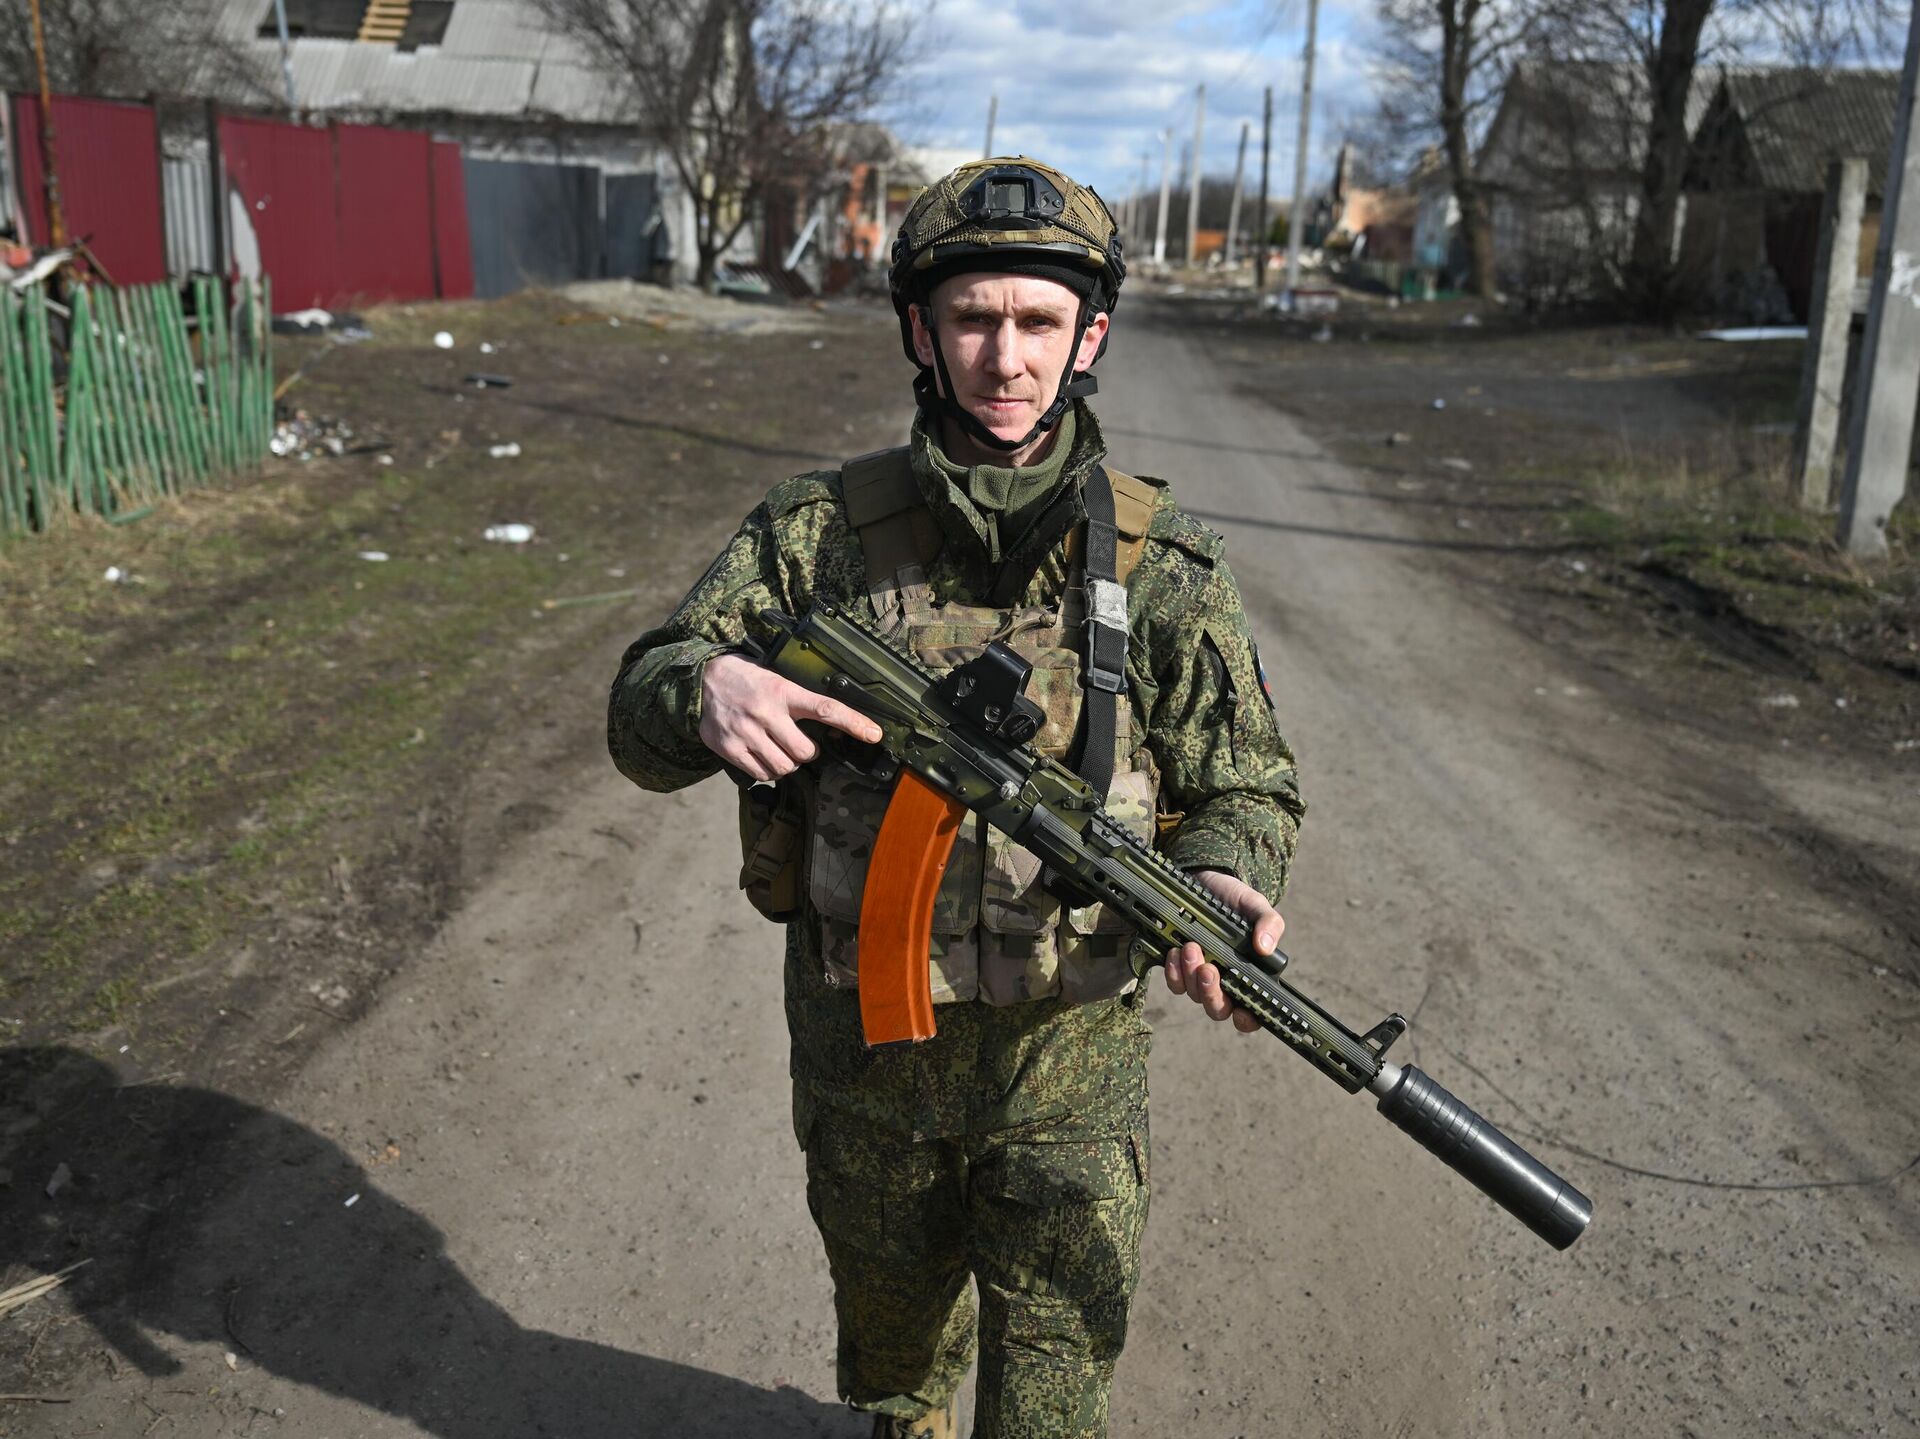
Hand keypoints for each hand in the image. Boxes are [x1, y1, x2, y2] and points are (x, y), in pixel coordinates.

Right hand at [699, 651, 881, 781]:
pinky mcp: (731, 749)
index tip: (874, 734)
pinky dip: (768, 770)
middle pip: (805, 751)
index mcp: (783, 691)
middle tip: (799, 742)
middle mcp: (766, 712)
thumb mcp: (775, 678)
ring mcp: (747, 733)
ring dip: (788, 762)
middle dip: (808, 752)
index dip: (853, 723)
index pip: (826, 708)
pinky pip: (763, 774)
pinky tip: (762, 754)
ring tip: (777, 747)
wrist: (702, 680)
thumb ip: (798, 700)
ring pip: (785, 767)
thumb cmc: (746, 680)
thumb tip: (830, 723)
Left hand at [1162, 870, 1283, 1035]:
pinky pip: (1175, 983)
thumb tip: (1266, 948)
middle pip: (1218, 1008)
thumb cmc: (1234, 898)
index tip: (1242, 1012)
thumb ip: (1269, 923)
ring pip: (1194, 995)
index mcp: (1249, 974)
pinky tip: (1174, 953)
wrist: (1204, 880)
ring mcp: (1199, 976)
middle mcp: (1224, 981)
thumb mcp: (1255, 906)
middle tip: (1208, 970)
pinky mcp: (1179, 967)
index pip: (1250, 1011)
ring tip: (1191, 948)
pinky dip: (1173, 972)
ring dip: (1191, 976)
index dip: (1247, 1019)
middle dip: (1212, 994)